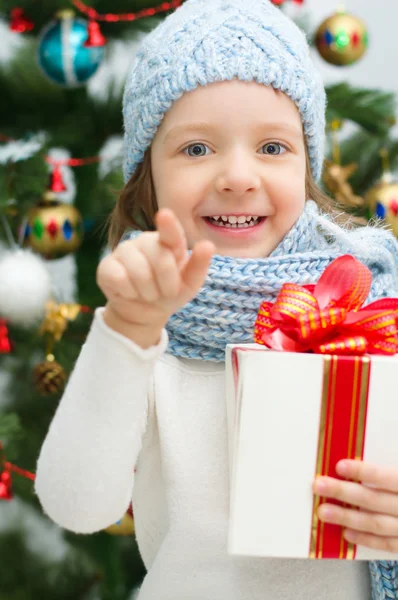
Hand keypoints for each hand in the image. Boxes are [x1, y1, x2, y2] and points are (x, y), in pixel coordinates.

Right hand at [97, 208, 214, 340]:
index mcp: (168, 242)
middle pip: (160, 259)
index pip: (170, 232)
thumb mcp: (189, 284)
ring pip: (139, 272)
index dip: (168, 225)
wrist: (144, 312)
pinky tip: (130, 292)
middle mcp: (145, 241)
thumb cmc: (170, 292)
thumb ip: (199, 265)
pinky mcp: (107, 266)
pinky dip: (129, 293)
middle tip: (166, 292)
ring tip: (149, 294)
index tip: (164, 215)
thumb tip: (208, 245)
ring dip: (149, 292)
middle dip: (167, 284)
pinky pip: (119, 279)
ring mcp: (124, 251)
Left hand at [313, 460, 397, 552]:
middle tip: (319, 485)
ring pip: (378, 523)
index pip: (387, 477)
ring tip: (324, 511)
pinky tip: (346, 532)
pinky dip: (367, 539)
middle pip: (376, 499)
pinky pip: (389, 544)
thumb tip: (387, 429)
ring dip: (348, 517)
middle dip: (344, 492)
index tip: (339, 465)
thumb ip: (393, 462)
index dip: (363, 470)